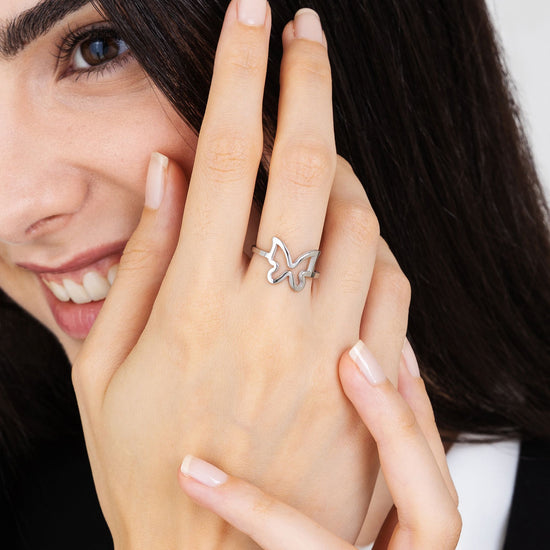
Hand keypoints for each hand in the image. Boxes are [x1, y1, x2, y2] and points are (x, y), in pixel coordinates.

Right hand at [72, 2, 410, 547]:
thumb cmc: (145, 467)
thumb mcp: (103, 367)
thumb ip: (138, 263)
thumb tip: (169, 176)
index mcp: (194, 304)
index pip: (227, 153)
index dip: (241, 73)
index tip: (252, 15)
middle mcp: (269, 315)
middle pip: (306, 163)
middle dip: (308, 80)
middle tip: (306, 32)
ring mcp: (329, 348)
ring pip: (359, 216)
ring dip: (341, 166)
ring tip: (314, 154)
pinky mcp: (366, 382)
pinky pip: (390, 281)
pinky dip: (371, 238)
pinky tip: (346, 232)